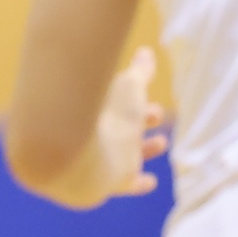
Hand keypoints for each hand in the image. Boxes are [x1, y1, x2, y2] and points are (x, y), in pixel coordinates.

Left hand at [94, 47, 169, 201]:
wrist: (77, 156)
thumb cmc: (102, 116)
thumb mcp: (128, 87)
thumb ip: (140, 72)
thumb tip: (146, 52)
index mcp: (96, 109)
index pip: (114, 103)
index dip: (134, 99)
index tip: (150, 99)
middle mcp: (96, 134)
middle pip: (119, 126)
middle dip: (139, 119)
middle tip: (156, 114)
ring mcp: (102, 159)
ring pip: (124, 154)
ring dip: (144, 148)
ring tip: (161, 142)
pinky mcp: (110, 183)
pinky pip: (126, 184)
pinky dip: (139, 182)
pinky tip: (150, 181)